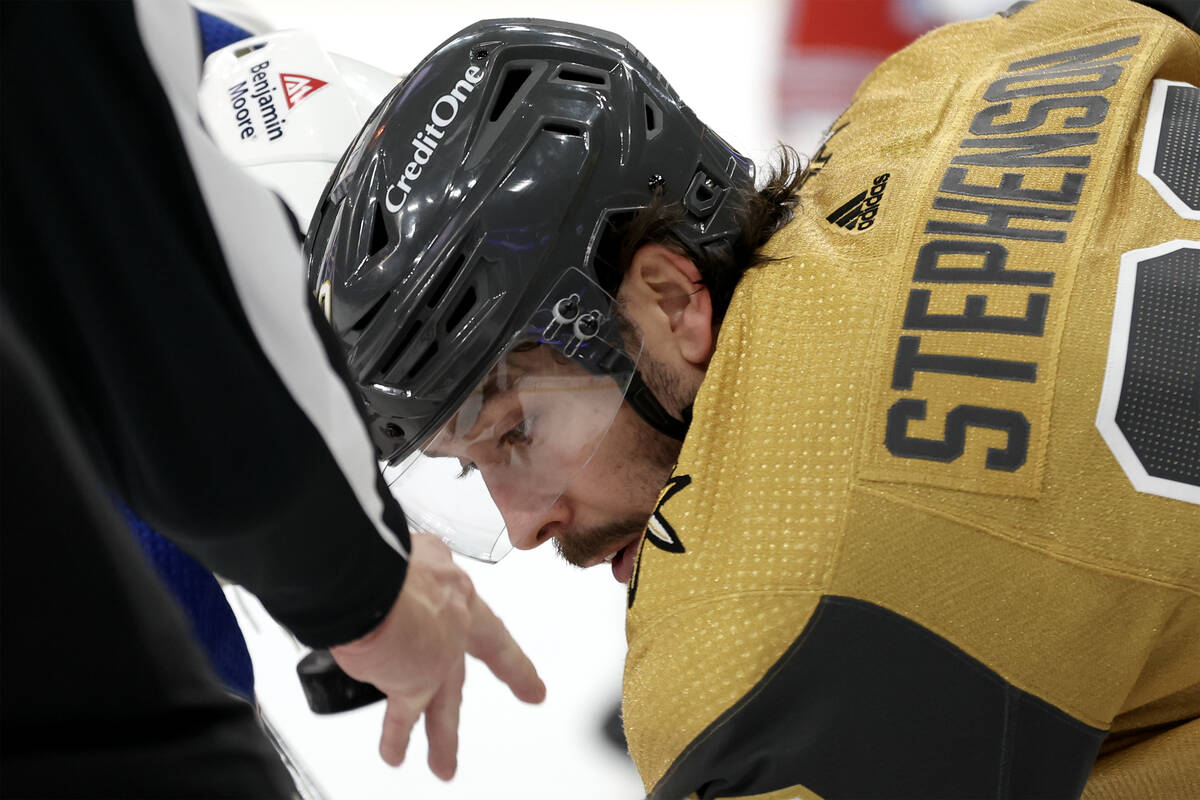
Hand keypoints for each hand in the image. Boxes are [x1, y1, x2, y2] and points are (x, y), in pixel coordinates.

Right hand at [329, 534, 544, 779]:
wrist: (364, 583)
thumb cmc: (374, 557)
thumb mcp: (402, 548)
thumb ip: (405, 562)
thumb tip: (386, 563)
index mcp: (450, 583)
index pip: (470, 595)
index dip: (482, 605)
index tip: (502, 624)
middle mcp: (453, 618)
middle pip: (485, 648)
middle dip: (511, 671)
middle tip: (530, 689)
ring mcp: (438, 654)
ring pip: (447, 699)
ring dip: (445, 733)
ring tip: (447, 760)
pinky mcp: (412, 683)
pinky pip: (403, 718)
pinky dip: (397, 737)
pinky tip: (395, 753)